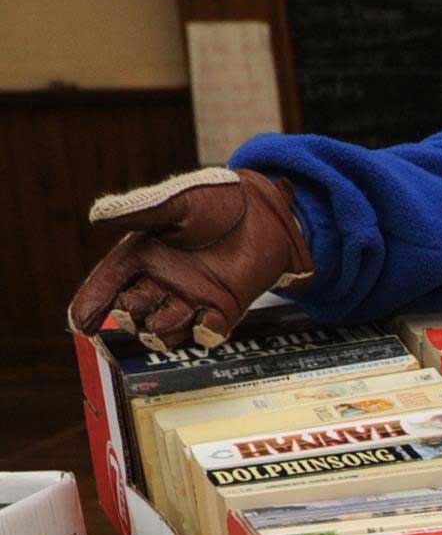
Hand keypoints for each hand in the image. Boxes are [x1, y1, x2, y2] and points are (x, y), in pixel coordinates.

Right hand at [69, 168, 315, 351]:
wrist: (265, 209)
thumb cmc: (218, 200)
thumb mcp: (178, 202)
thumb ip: (142, 211)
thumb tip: (97, 216)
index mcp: (140, 257)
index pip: (104, 288)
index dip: (89, 307)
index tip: (83, 324)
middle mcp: (160, 282)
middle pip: (130, 317)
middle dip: (132, 313)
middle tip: (151, 293)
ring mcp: (190, 298)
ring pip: (162, 333)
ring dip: (166, 327)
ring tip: (183, 304)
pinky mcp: (221, 309)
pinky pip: (205, 335)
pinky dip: (205, 332)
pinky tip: (210, 318)